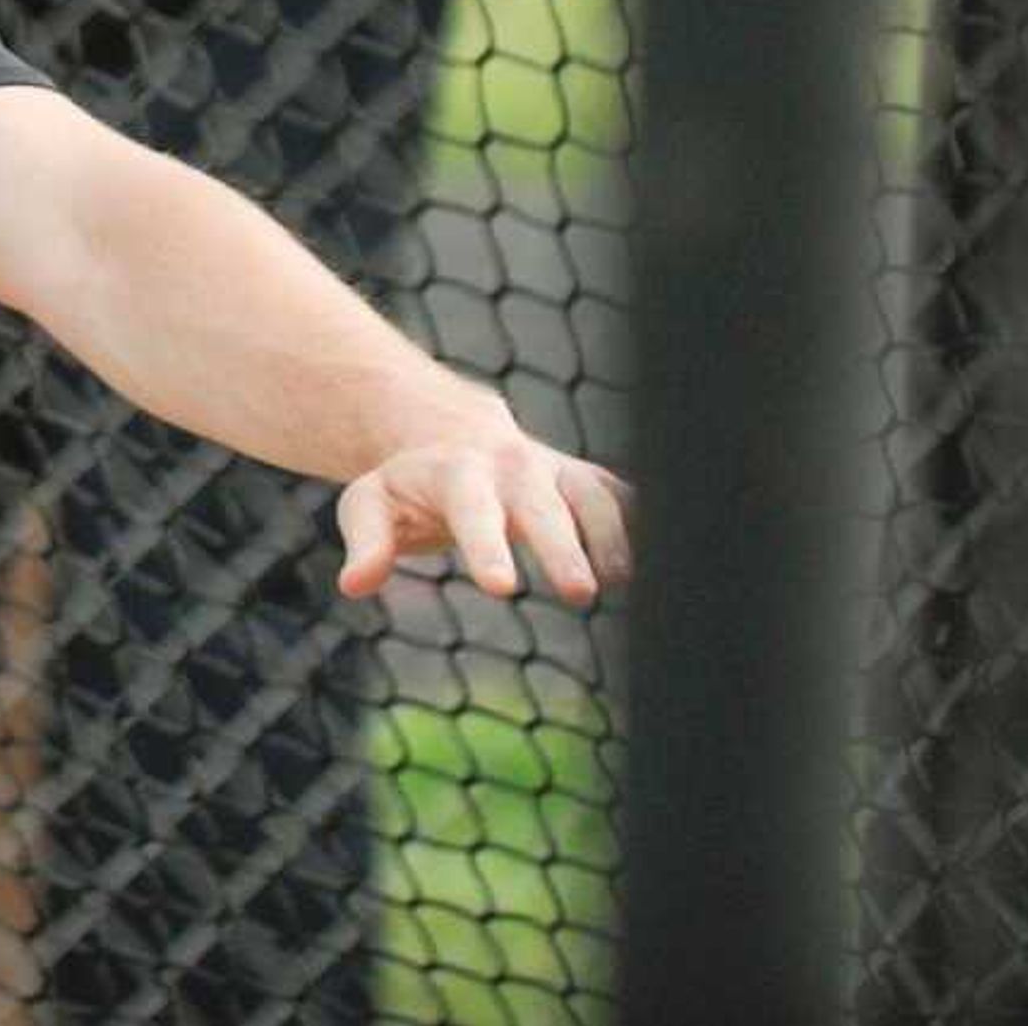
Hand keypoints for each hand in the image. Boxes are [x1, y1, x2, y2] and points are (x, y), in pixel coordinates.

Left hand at [333, 425, 632, 605]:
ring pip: (594, 497)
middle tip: (578, 593)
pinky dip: (648, 521)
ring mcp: (557, 470)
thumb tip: (354, 584)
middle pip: (543, 506)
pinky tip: (674, 560)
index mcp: (458, 474)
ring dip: (613, 537)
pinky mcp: (588, 480)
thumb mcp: (371, 503)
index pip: (473, 513)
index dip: (488, 548)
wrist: (450, 432)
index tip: (503, 588)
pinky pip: (624, 496)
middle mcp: (514, 467)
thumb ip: (367, 541)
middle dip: (563, 547)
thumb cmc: (408, 484)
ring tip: (625, 583)